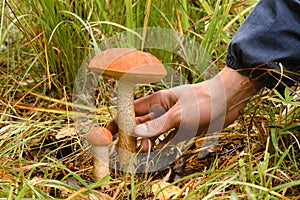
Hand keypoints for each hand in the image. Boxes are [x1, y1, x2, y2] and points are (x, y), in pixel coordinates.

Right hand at [107, 66, 261, 151]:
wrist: (228, 101)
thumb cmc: (203, 100)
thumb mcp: (179, 113)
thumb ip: (158, 124)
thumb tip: (136, 133)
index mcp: (157, 101)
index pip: (131, 110)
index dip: (118, 121)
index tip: (108, 133)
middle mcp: (161, 111)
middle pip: (139, 125)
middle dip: (129, 137)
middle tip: (121, 151)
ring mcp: (171, 122)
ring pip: (152, 136)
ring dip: (144, 146)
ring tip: (138, 157)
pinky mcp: (181, 131)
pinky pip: (167, 142)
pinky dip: (160, 150)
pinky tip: (154, 157)